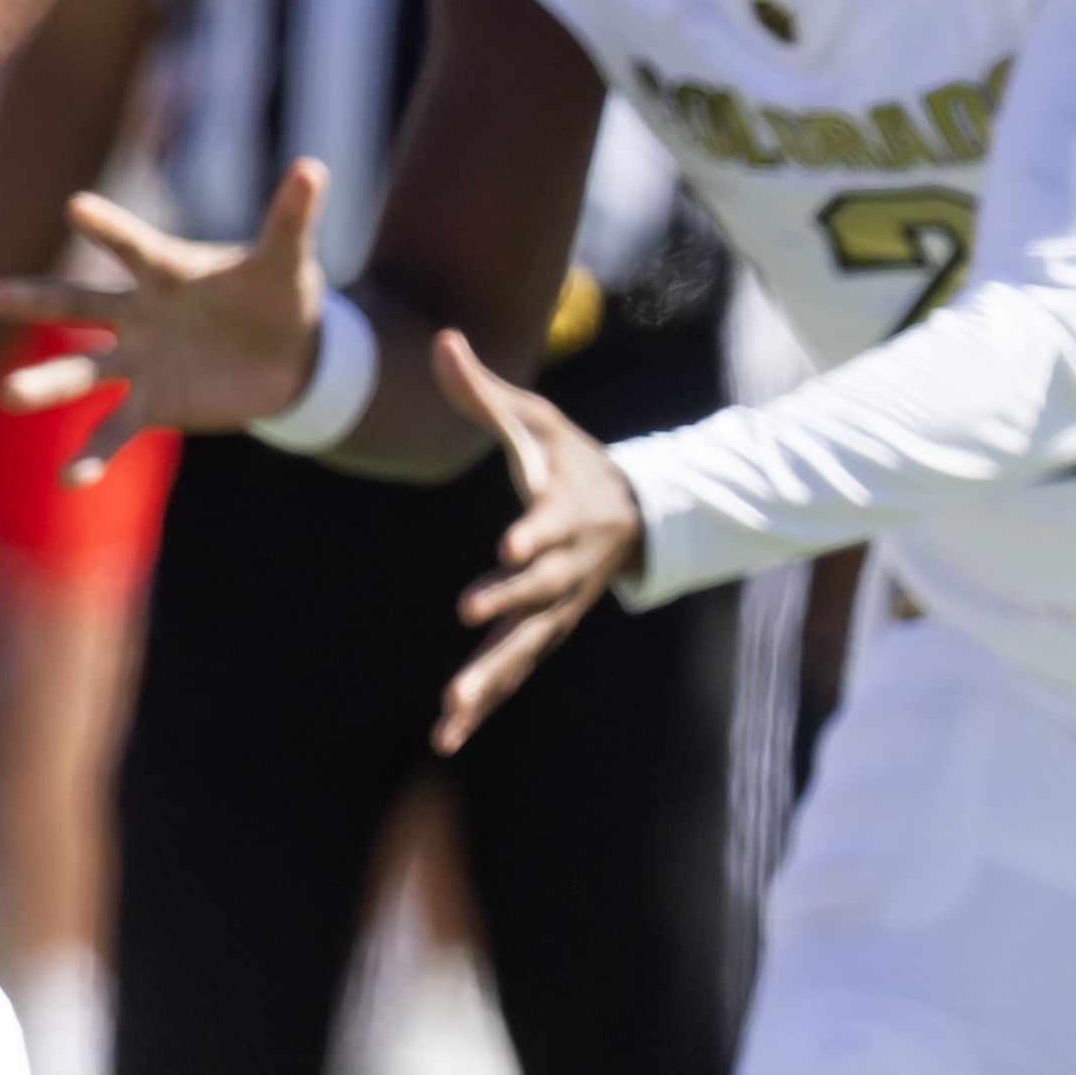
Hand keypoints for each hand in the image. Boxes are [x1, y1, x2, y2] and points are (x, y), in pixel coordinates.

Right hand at [0, 159, 332, 466]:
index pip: (132, 245)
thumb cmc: (277, 296)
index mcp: (167, 271)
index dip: (108, 226)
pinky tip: (67, 480)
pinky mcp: (153, 404)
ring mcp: (139, 360)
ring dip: (47, 384)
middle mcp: (139, 313)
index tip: (77, 206)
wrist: (288, 356)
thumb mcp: (288, 259)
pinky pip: (115, 429)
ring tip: (8, 397)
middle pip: (82, 305)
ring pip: (82, 372)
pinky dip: (93, 455)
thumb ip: (292, 218)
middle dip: (41, 302)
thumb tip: (314, 167)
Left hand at [433, 331, 640, 751]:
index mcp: (566, 514)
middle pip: (537, 593)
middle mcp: (565, 569)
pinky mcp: (544, 630)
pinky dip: (485, 702)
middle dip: (507, 604)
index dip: (533, 536)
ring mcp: (557, 606)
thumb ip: (485, 391)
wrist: (633, 513)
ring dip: (489, 681)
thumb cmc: (574, 460)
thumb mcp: (537, 420)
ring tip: (452, 714)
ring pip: (523, 648)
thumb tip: (442, 338)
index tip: (509, 546)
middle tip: (472, 613)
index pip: (548, 526)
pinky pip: (513, 671)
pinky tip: (448, 735)